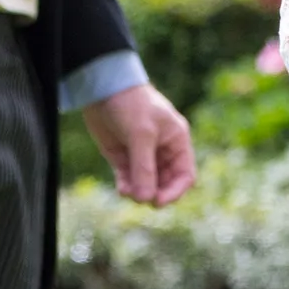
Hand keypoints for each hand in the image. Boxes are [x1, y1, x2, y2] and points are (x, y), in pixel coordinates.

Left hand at [84, 83, 195, 205]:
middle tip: (141, 200)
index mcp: (177, 141)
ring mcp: (141, 154)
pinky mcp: (122, 156)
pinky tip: (122, 189)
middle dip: (154, 194)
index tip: (159, 201)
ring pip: (145, 184)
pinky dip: (126, 186)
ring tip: (126, 192)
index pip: (185, 175)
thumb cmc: (131, 104)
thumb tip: (145, 199)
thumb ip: (144, 168)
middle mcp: (162, 150)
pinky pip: (128, 179)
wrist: (103, 87)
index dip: (175, 192)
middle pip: (165, 183)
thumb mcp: (141, 135)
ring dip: (138, 192)